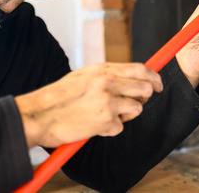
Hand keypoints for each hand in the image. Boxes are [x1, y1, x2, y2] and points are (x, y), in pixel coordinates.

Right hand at [14, 62, 162, 148]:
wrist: (39, 115)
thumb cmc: (59, 97)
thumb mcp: (83, 77)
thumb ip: (106, 76)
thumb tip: (131, 77)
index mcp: (102, 69)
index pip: (139, 68)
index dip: (153, 77)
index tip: (158, 85)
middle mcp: (107, 82)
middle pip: (145, 88)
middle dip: (144, 98)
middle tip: (132, 104)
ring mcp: (108, 101)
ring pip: (137, 109)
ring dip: (125, 115)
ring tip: (105, 115)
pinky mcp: (106, 121)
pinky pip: (121, 127)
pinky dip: (109, 129)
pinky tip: (93, 125)